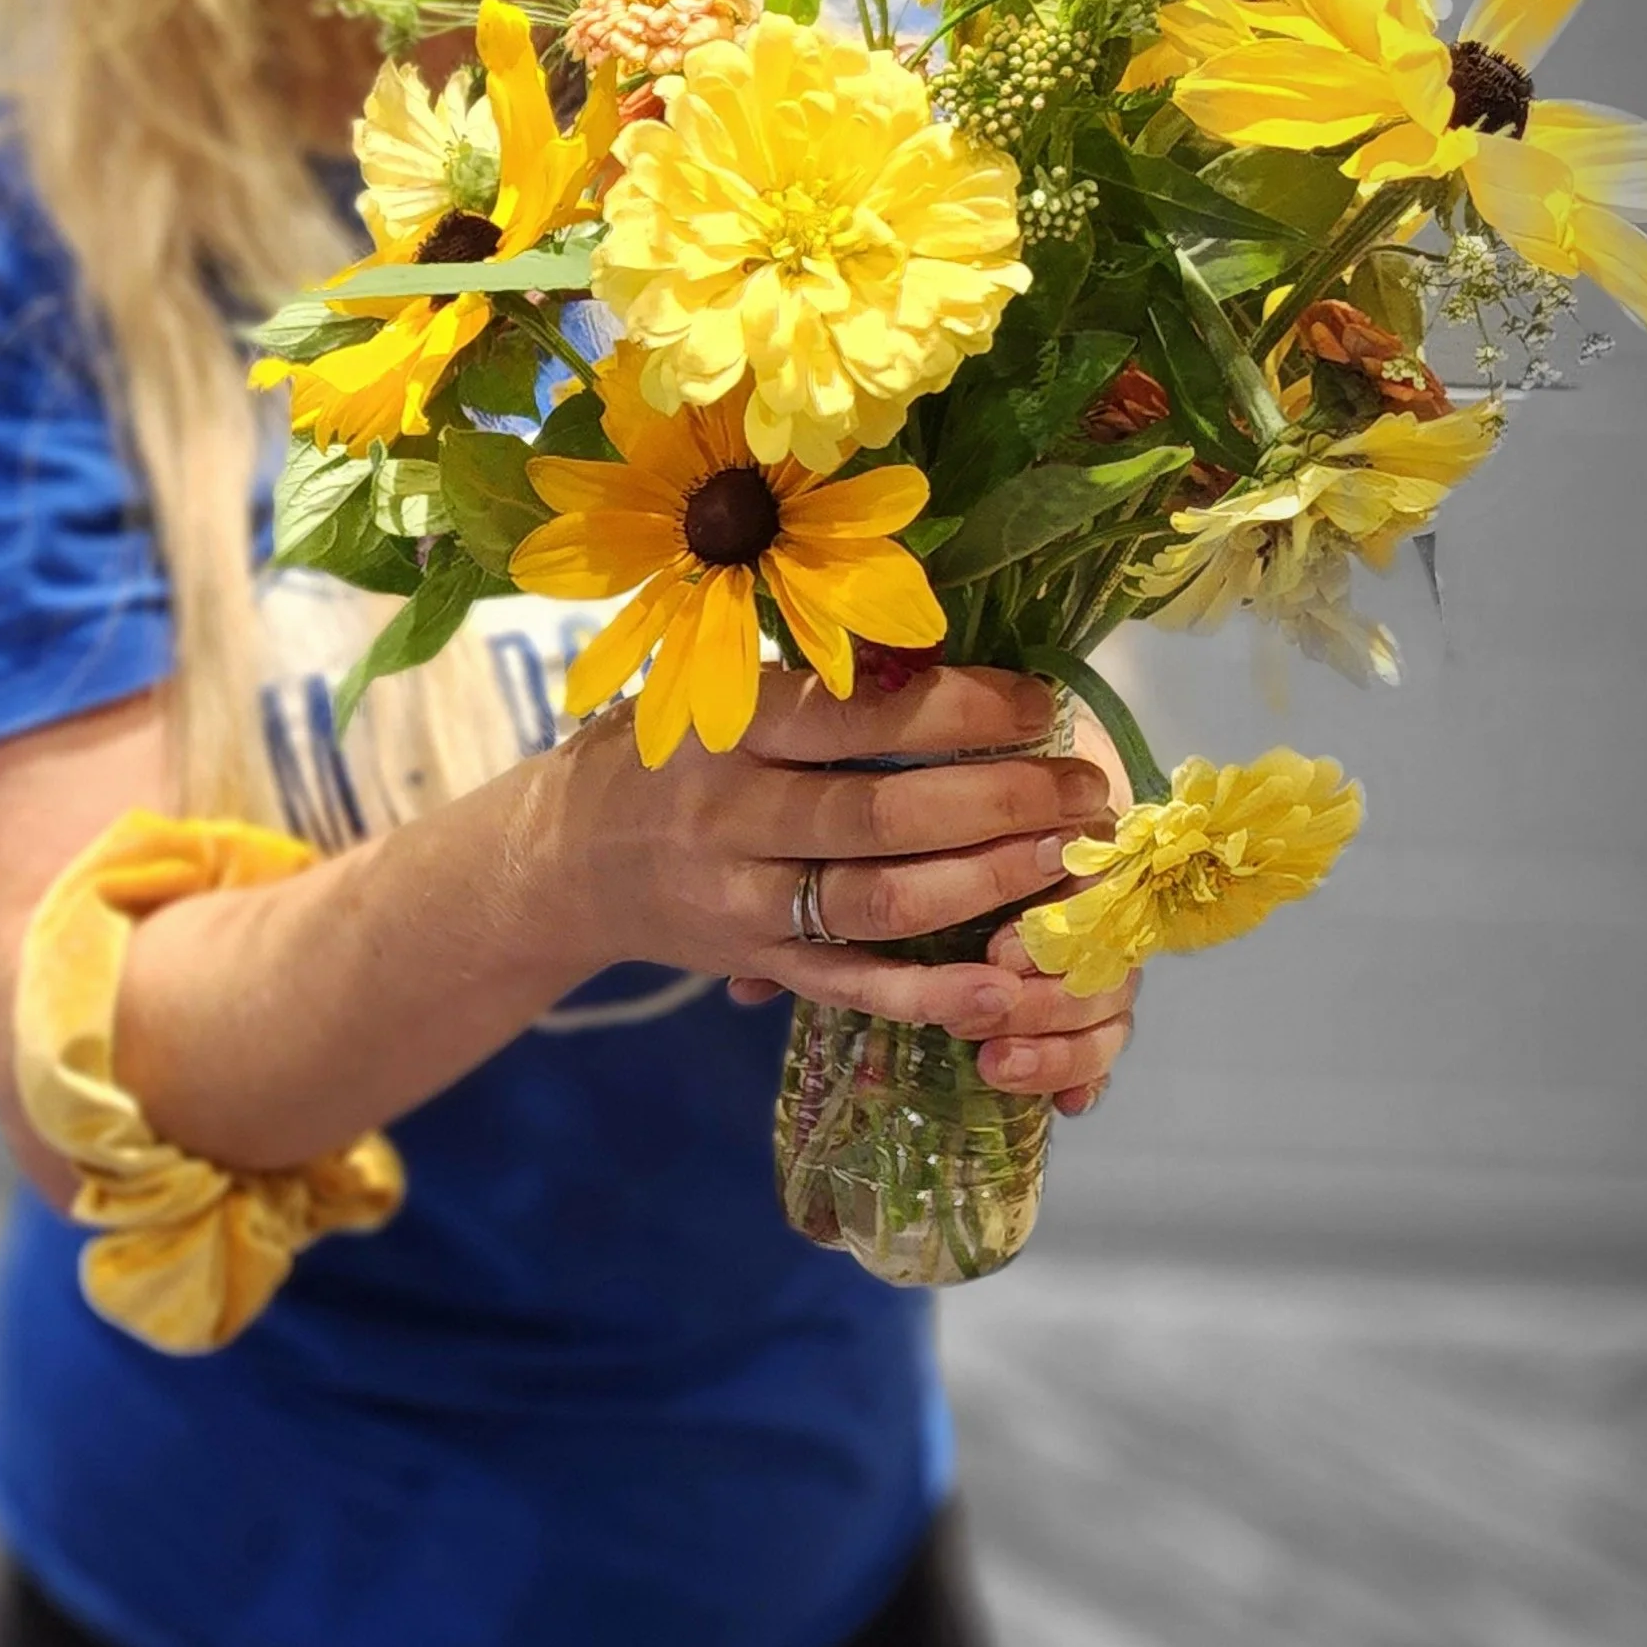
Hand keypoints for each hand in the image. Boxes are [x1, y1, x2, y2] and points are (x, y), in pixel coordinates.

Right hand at [537, 659, 1141, 1113]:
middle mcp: (732, 814)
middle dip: (1002, 801)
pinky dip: (931, 994)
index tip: (1045, 702)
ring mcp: (744, 901)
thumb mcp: (712, 691)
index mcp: (728, 726)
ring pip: (879, 901)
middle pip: (884, 814)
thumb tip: (955, 651)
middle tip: (1085, 788)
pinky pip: (854, 986)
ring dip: (987, 882)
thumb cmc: (664, 751)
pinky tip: (1004, 987)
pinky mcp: (758, 963)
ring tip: (1065, 857)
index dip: (963, 709)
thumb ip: (815, 682)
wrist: (561, 862)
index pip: (859, 714)